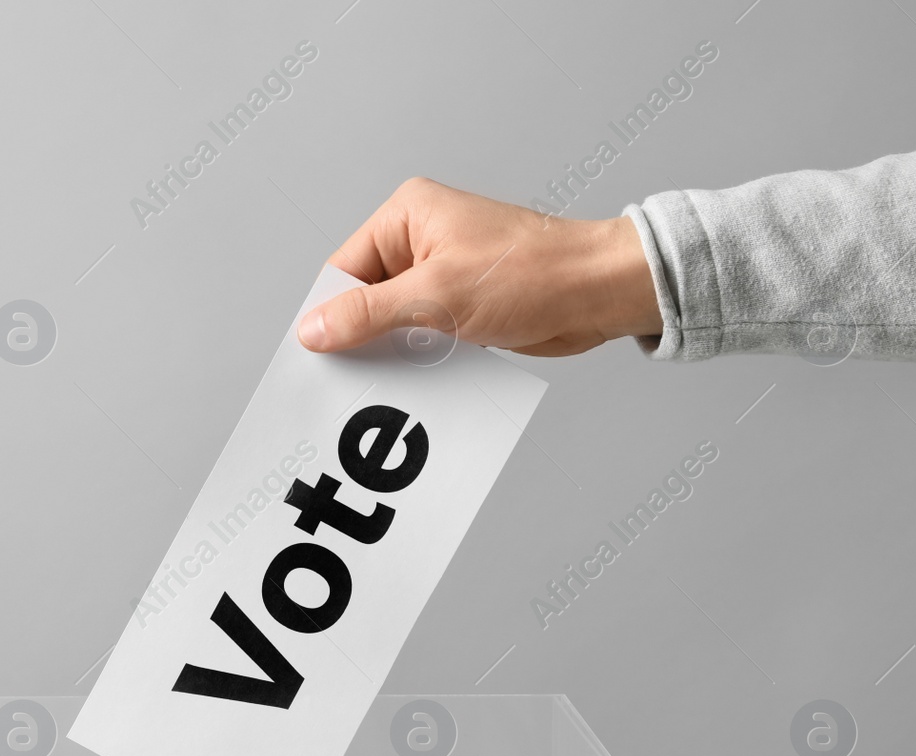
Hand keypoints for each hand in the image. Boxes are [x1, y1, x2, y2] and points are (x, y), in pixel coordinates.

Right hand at [297, 178, 661, 356]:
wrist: (600, 293)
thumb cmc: (536, 273)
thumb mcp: (437, 296)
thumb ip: (369, 314)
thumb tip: (315, 329)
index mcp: (407, 216)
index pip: (344, 269)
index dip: (329, 313)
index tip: (318, 354)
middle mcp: (421, 239)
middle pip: (365, 296)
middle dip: (361, 337)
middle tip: (351, 376)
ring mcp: (442, 273)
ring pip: (394, 320)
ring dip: (393, 351)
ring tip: (390, 379)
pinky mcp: (462, 303)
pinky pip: (423, 334)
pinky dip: (419, 357)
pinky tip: (420, 379)